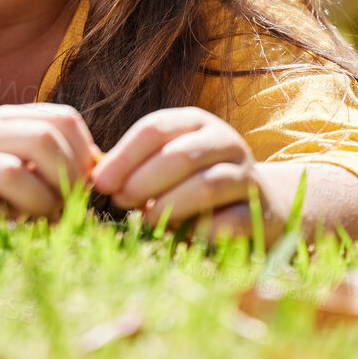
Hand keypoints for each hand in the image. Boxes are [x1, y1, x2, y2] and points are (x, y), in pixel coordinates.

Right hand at [0, 104, 99, 224]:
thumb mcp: (13, 163)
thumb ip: (51, 160)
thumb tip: (99, 167)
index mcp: (1, 120)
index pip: (61, 119)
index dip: (84, 154)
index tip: (83, 185)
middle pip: (42, 138)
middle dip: (66, 180)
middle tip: (65, 208)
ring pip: (12, 171)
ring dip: (38, 206)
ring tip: (39, 223)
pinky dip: (2, 226)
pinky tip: (7, 233)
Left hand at [92, 107, 278, 239]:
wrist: (263, 202)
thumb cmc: (197, 179)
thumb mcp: (170, 161)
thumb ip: (137, 164)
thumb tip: (94, 173)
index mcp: (195, 122)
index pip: (154, 129)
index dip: (123, 156)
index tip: (99, 181)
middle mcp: (224, 141)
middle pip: (179, 155)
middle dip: (142, 180)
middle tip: (120, 201)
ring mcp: (246, 174)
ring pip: (206, 185)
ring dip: (169, 205)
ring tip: (146, 218)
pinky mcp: (261, 211)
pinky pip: (230, 221)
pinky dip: (201, 230)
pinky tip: (183, 236)